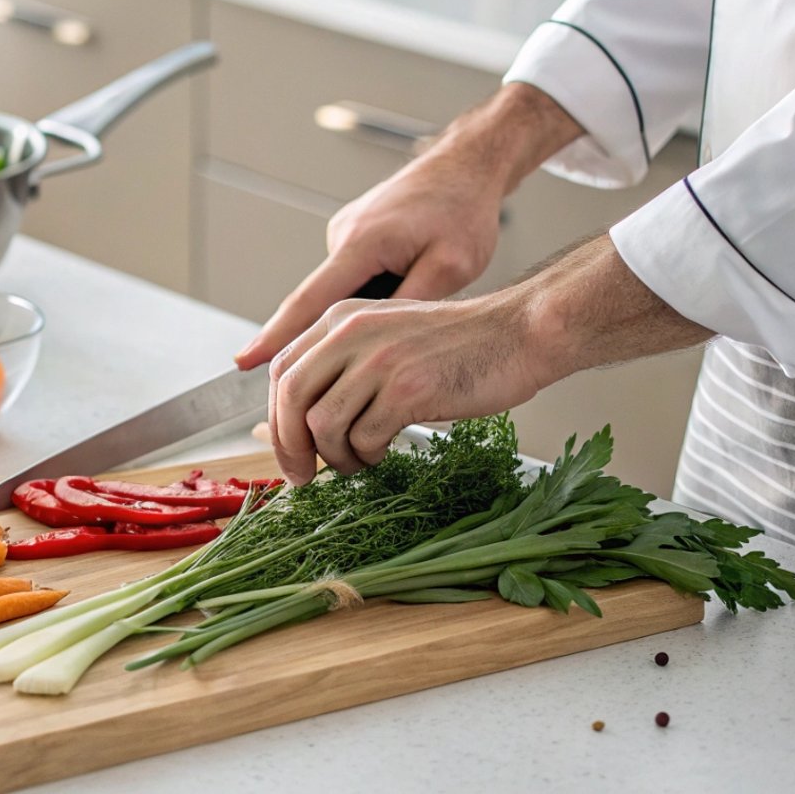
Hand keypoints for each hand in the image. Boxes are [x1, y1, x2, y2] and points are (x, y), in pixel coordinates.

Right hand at [236, 152, 503, 371]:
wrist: (467, 163)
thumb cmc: (463, 209)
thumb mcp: (452, 265)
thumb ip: (408, 305)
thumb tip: (370, 343)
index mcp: (362, 243)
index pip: (308, 301)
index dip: (275, 336)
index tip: (246, 361)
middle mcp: (344, 235)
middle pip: (319, 301)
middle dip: (319, 336)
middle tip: (340, 356)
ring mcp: (346, 231)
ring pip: (343, 288)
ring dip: (363, 306)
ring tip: (412, 291)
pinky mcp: (355, 231)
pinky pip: (355, 272)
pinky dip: (372, 288)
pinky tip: (408, 277)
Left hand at [264, 234, 712, 482]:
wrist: (519, 333)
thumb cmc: (457, 344)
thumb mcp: (387, 335)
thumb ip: (344, 362)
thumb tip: (302, 419)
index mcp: (341, 318)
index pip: (281, 369)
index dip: (275, 417)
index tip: (286, 449)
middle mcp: (352, 333)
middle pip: (291, 397)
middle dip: (289, 445)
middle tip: (303, 475)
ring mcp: (379, 360)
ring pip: (323, 423)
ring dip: (335, 456)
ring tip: (358, 461)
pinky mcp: (407, 389)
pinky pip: (363, 438)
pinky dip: (366, 456)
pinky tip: (384, 453)